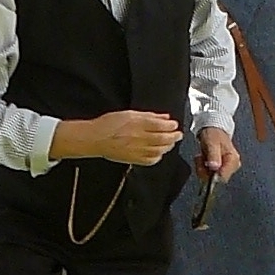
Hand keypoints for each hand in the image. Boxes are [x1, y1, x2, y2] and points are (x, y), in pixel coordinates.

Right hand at [53, 109, 182, 164]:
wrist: (95, 138)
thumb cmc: (109, 124)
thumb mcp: (130, 114)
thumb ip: (149, 116)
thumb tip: (164, 118)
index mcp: (137, 124)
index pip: (160, 126)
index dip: (171, 126)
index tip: (175, 125)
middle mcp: (138, 137)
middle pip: (162, 139)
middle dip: (173, 137)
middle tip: (178, 134)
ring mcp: (136, 150)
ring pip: (158, 150)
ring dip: (168, 147)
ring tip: (171, 143)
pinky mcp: (133, 159)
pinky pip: (150, 160)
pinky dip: (158, 157)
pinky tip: (159, 153)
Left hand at [197, 125, 240, 182]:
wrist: (212, 130)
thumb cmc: (213, 134)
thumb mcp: (212, 143)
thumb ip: (214, 155)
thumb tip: (214, 167)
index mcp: (233, 160)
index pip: (223, 177)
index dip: (211, 174)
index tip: (205, 165)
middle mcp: (232, 166)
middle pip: (217, 179)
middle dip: (205, 170)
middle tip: (201, 158)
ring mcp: (226, 168)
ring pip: (211, 178)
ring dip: (202, 169)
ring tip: (202, 157)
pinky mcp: (220, 169)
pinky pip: (208, 175)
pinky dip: (202, 168)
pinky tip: (203, 159)